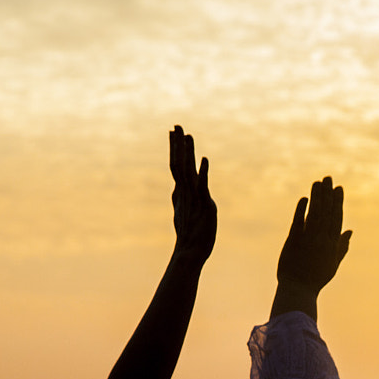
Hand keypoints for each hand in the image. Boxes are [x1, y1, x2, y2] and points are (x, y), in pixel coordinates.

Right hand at [169, 125, 215, 261]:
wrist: (190, 253)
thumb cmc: (190, 234)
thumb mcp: (184, 212)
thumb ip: (180, 198)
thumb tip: (176, 188)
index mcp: (181, 192)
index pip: (176, 165)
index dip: (174, 148)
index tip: (173, 131)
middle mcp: (184, 193)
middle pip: (178, 164)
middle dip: (177, 144)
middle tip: (176, 125)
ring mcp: (193, 199)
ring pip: (187, 171)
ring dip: (187, 153)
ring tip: (187, 136)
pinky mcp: (203, 206)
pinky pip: (202, 186)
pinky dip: (203, 172)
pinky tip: (205, 159)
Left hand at [276, 176, 351, 295]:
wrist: (298, 290)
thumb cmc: (316, 279)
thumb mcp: (333, 263)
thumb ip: (342, 246)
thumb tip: (350, 231)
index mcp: (332, 244)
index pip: (336, 218)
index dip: (338, 202)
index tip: (339, 188)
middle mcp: (321, 240)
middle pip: (326, 212)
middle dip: (328, 194)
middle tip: (328, 178)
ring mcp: (308, 239)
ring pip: (314, 214)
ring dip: (317, 197)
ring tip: (317, 182)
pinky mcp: (294, 241)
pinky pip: (298, 222)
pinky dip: (302, 209)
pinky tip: (304, 198)